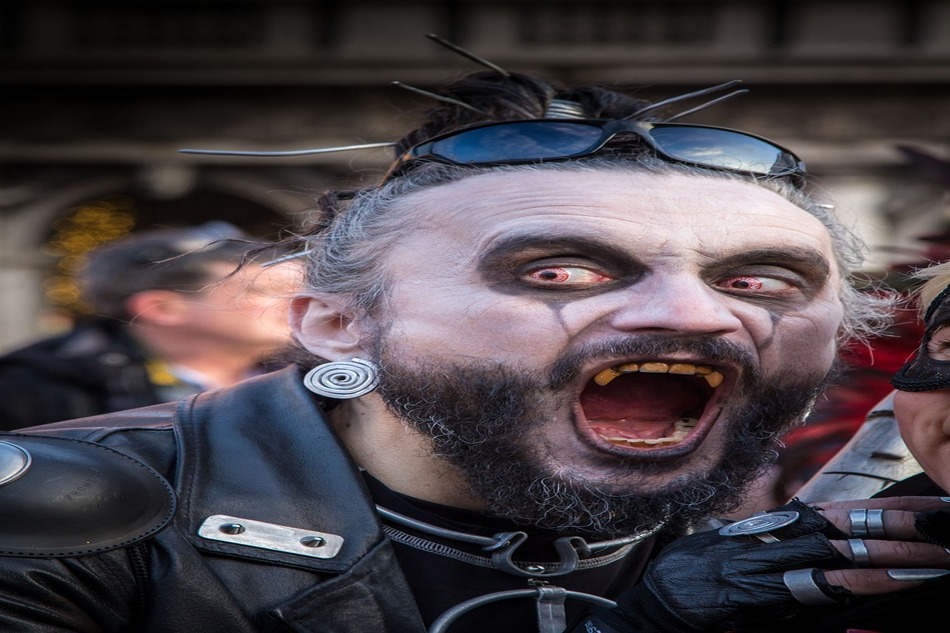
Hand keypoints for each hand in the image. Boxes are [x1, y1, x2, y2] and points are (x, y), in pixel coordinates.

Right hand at [614, 497, 949, 632]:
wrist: (661, 601)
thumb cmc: (705, 578)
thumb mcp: (751, 556)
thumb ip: (791, 551)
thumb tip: (831, 553)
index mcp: (785, 528)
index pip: (852, 514)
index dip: (895, 510)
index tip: (938, 507)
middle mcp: (784, 540)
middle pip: (858, 528)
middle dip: (909, 526)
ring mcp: (776, 566)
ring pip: (849, 555)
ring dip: (898, 554)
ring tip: (942, 552)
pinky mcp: (766, 594)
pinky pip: (823, 587)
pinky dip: (862, 582)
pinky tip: (894, 581)